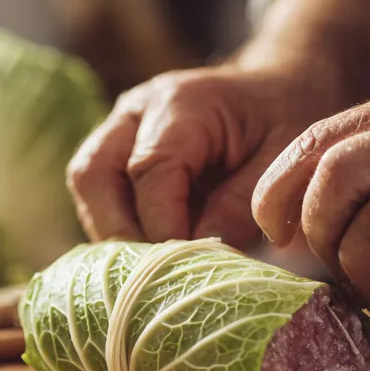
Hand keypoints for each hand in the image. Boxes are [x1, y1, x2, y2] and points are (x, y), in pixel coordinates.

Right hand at [67, 62, 336, 248]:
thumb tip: (195, 259)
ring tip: (150, 271)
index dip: (160, 225)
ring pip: (88, 186)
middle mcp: (136, 111)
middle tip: (152, 278)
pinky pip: (98, 196)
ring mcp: (118, 130)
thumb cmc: (282, 122)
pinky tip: (148, 257)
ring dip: (112, 235)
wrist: (273, 92)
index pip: (149, 169)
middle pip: (94, 174)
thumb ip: (240, 208)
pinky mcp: (113, 153)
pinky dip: (118, 230)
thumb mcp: (281, 163)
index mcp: (182, 102)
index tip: (184, 267)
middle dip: (118, 233)